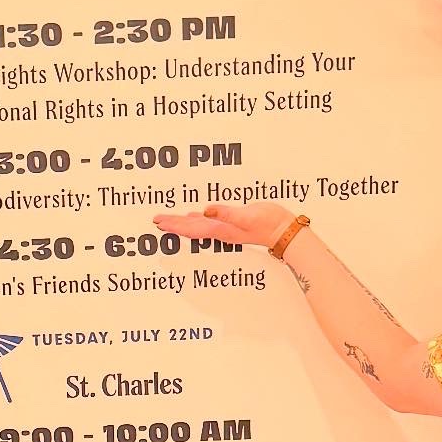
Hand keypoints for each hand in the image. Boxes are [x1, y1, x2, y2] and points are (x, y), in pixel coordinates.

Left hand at [154, 201, 295, 248]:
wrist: (284, 230)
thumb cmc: (268, 223)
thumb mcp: (247, 216)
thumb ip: (226, 214)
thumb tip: (205, 211)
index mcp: (221, 229)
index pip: (192, 228)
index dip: (175, 225)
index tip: (160, 223)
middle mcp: (221, 230)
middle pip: (191, 228)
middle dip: (173, 224)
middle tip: (157, 221)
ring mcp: (227, 227)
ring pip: (198, 225)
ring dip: (182, 223)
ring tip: (169, 221)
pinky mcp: (233, 222)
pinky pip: (209, 222)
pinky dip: (197, 220)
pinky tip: (194, 216)